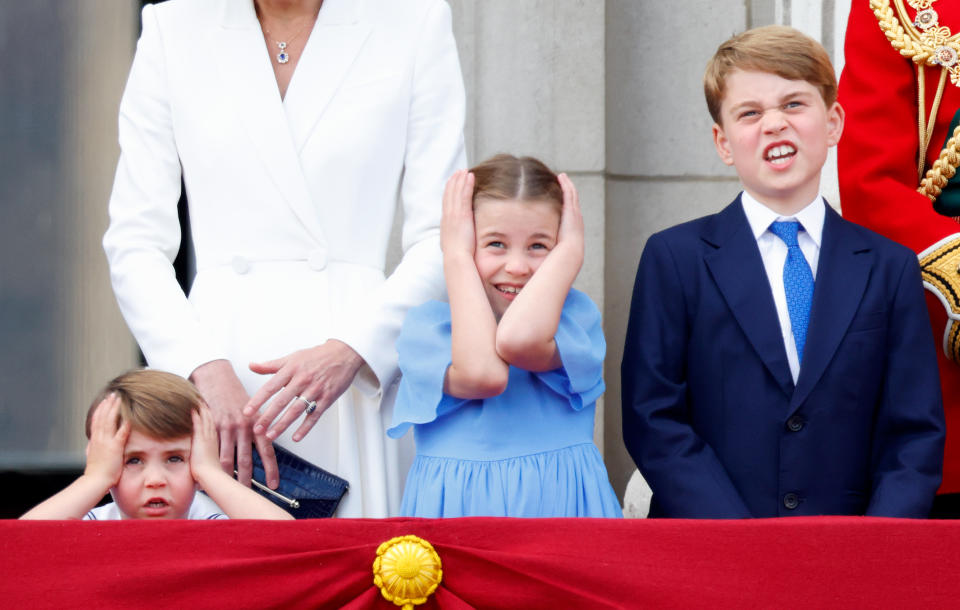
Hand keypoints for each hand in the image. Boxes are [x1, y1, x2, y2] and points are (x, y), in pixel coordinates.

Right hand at [83, 393, 129, 488]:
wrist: (95, 481)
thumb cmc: (96, 472)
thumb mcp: (92, 455)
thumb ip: (93, 447)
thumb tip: (91, 443)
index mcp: (94, 440)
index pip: (96, 421)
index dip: (101, 409)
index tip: (105, 401)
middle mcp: (99, 438)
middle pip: (103, 417)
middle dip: (108, 404)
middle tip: (113, 394)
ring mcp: (106, 442)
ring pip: (109, 421)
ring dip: (114, 409)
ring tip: (118, 399)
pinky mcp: (115, 448)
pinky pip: (121, 433)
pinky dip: (124, 423)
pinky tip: (128, 416)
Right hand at [190, 360, 277, 487]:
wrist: (216, 376)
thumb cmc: (235, 393)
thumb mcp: (253, 407)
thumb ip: (259, 426)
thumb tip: (265, 444)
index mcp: (258, 422)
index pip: (267, 450)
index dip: (271, 469)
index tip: (274, 484)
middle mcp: (244, 426)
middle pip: (248, 459)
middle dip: (249, 479)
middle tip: (250, 495)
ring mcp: (227, 427)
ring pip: (229, 458)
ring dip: (230, 477)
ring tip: (230, 491)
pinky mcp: (211, 427)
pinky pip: (211, 451)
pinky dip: (211, 465)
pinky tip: (210, 477)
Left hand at [243, 339, 363, 442]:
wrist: (343, 354)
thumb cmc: (317, 356)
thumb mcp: (292, 357)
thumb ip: (271, 365)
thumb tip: (252, 365)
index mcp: (291, 370)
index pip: (270, 387)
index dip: (258, 400)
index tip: (247, 411)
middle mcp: (302, 380)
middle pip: (282, 401)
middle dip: (267, 416)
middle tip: (256, 429)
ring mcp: (315, 390)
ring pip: (296, 410)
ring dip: (283, 424)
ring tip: (271, 435)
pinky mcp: (327, 398)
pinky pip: (315, 415)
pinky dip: (305, 427)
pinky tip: (296, 436)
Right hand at [440, 169, 476, 257]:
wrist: (456, 259)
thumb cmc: (458, 257)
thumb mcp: (454, 245)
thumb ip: (457, 238)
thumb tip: (460, 239)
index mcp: (446, 223)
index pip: (447, 203)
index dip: (449, 192)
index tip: (452, 184)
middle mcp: (447, 217)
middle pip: (449, 194)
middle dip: (453, 182)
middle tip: (457, 172)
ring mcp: (454, 214)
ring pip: (456, 192)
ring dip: (459, 180)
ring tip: (464, 170)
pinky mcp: (462, 214)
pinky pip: (464, 195)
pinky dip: (466, 184)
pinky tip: (470, 176)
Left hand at [555, 173, 584, 259]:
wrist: (570, 252)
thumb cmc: (562, 253)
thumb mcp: (556, 249)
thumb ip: (549, 248)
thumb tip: (537, 254)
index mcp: (573, 227)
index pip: (571, 212)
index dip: (567, 203)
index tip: (561, 198)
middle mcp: (576, 218)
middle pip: (573, 200)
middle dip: (569, 190)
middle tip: (563, 181)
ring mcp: (575, 212)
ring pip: (572, 194)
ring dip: (567, 184)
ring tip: (562, 176)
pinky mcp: (571, 208)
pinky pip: (569, 192)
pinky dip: (566, 184)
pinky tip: (561, 176)